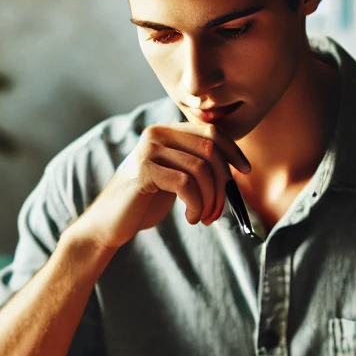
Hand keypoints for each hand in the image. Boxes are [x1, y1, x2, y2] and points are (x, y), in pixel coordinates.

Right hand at [74, 121, 250, 248]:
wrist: (110, 223)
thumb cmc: (144, 203)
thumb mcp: (174, 179)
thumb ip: (196, 166)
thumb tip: (234, 170)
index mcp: (166, 132)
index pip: (211, 132)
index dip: (233, 151)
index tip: (245, 171)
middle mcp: (157, 134)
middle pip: (210, 150)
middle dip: (222, 184)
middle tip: (219, 211)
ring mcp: (149, 150)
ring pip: (201, 169)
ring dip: (210, 199)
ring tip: (204, 217)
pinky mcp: (144, 170)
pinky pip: (186, 184)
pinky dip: (196, 205)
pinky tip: (191, 218)